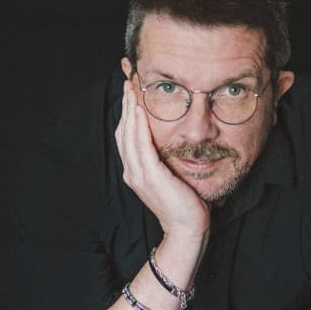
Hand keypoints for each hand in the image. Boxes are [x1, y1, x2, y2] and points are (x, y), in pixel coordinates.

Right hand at [115, 81, 209, 238]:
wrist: (187, 229)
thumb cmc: (185, 204)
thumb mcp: (172, 177)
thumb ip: (166, 160)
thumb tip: (172, 142)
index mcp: (135, 172)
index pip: (126, 136)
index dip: (126, 112)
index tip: (131, 91)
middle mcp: (132, 172)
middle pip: (123, 131)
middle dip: (125, 104)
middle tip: (128, 80)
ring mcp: (138, 174)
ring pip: (128, 135)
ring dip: (129, 109)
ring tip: (131, 88)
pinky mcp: (150, 176)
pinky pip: (140, 145)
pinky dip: (137, 125)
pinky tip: (138, 110)